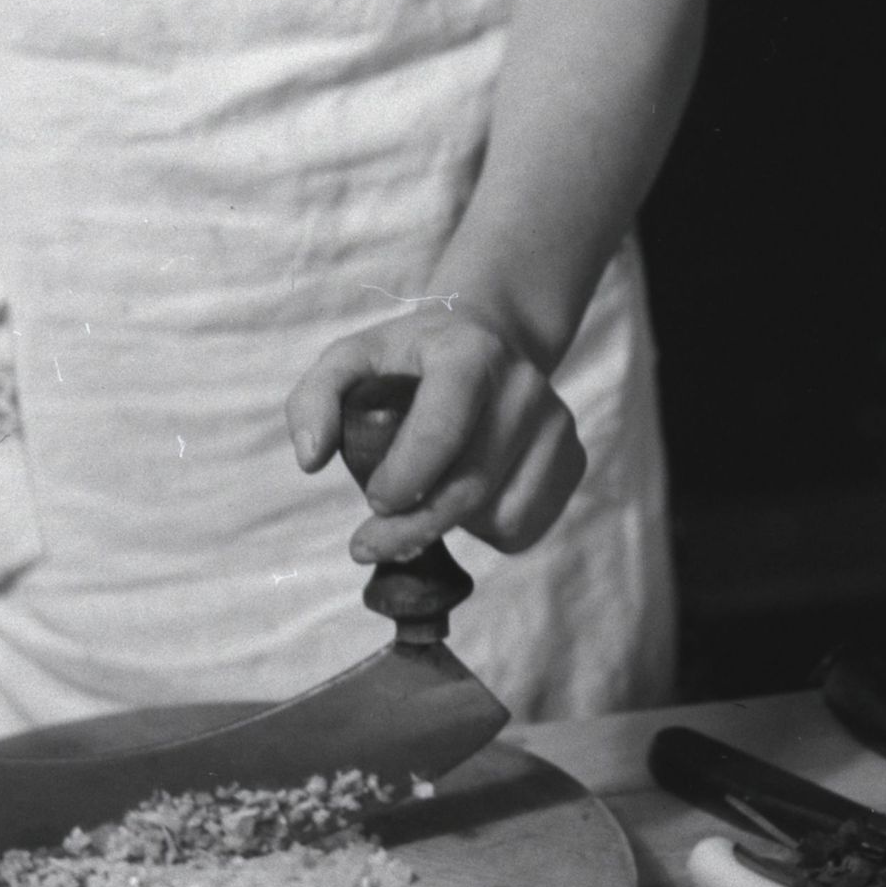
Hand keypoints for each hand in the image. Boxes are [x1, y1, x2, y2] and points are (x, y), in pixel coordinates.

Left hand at [285, 310, 588, 564]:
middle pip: (470, 486)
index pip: (444, 427)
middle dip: (412, 528)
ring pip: (501, 516)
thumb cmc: (410, 360)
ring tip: (431, 498)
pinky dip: (488, 533)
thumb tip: (311, 459)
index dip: (404, 477)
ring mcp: (557, 424)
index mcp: (468, 353)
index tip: (372, 501)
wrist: (493, 341)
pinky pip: (527, 527)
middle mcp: (524, 386)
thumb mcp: (352, 359)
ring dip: (453, 527)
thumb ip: (314, 399)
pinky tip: (468, 502)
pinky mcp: (574, 458)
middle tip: (370, 545)